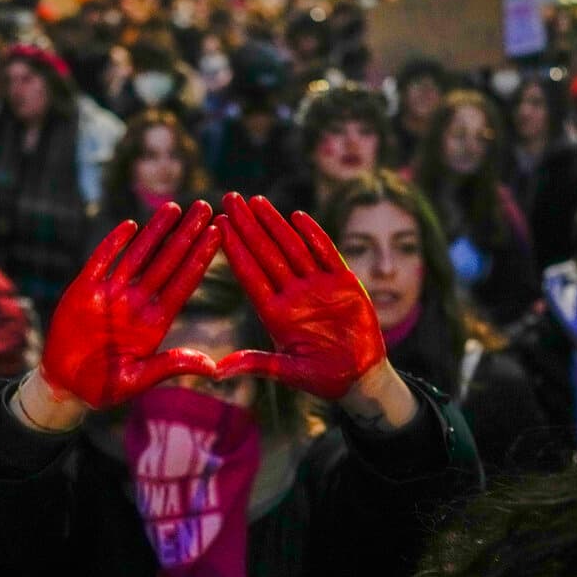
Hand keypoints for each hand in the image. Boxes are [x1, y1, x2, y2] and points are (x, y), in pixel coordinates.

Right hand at [40, 201, 220, 409]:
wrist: (64, 385)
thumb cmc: (103, 388)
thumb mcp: (138, 380)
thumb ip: (171, 366)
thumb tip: (212, 368)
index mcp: (154, 323)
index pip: (184, 283)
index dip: (200, 258)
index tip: (218, 233)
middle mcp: (137, 303)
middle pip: (167, 261)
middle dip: (186, 234)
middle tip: (205, 207)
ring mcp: (111, 294)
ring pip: (138, 255)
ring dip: (156, 231)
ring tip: (174, 206)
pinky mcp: (84, 290)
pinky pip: (102, 261)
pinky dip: (114, 243)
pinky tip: (130, 226)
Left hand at [216, 193, 385, 399]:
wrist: (361, 378)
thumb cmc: (322, 379)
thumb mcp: (287, 373)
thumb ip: (256, 365)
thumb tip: (215, 373)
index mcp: (276, 314)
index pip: (250, 275)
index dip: (235, 249)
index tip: (219, 225)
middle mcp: (294, 295)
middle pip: (267, 253)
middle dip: (248, 225)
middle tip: (229, 197)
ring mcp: (319, 287)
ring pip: (293, 247)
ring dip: (275, 224)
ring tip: (256, 201)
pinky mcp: (345, 283)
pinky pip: (327, 254)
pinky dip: (314, 235)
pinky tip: (297, 217)